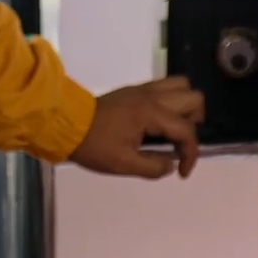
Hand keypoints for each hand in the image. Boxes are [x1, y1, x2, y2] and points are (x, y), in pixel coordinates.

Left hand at [68, 76, 204, 179]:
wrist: (64, 124)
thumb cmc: (93, 145)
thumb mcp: (123, 164)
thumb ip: (153, 167)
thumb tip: (170, 164)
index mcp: (150, 112)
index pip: (187, 130)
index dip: (190, 154)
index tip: (181, 172)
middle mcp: (151, 95)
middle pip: (193, 97)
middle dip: (193, 123)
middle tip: (177, 144)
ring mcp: (142, 89)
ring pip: (180, 86)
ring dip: (184, 108)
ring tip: (171, 131)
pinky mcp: (134, 90)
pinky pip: (164, 87)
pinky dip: (171, 102)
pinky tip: (157, 124)